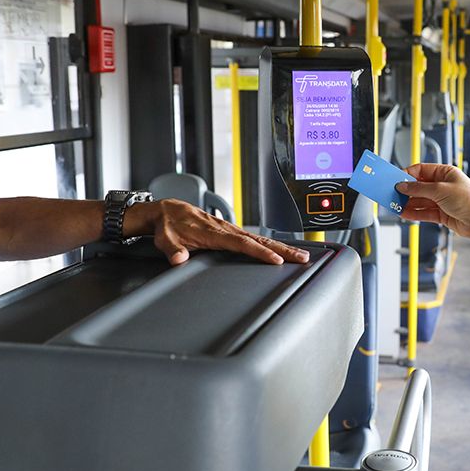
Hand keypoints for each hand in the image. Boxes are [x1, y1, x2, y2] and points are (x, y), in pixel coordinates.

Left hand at [127, 200, 309, 265]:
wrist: (167, 211)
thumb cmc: (168, 227)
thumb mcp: (166, 239)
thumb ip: (173, 250)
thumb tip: (178, 258)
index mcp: (213, 233)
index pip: (241, 244)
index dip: (259, 252)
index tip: (276, 260)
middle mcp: (225, 229)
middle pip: (259, 240)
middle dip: (282, 249)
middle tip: (303, 257)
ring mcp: (230, 229)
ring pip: (260, 239)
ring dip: (281, 247)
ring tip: (300, 255)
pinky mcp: (231, 231)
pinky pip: (254, 238)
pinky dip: (271, 244)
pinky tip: (282, 250)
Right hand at [396, 164, 469, 260]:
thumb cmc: (469, 201)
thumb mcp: (440, 190)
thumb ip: (419, 189)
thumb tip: (403, 185)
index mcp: (445, 173)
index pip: (421, 170)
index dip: (407, 175)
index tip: (395, 180)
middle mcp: (443, 185)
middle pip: (419, 186)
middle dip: (406, 191)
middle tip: (392, 194)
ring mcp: (442, 200)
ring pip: (420, 200)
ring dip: (408, 204)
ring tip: (396, 206)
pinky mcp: (442, 214)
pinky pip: (424, 212)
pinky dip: (414, 213)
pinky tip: (405, 213)